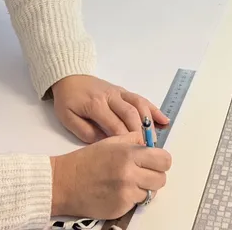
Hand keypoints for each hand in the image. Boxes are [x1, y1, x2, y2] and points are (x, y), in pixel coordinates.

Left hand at [50, 75, 169, 142]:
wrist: (69, 76)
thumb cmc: (67, 100)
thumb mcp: (68, 118)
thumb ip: (85, 132)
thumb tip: (105, 144)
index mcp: (96, 105)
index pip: (115, 124)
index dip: (125, 140)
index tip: (132, 155)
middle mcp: (111, 97)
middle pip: (131, 115)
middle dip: (140, 133)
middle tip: (146, 151)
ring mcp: (119, 93)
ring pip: (139, 105)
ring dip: (149, 122)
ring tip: (154, 140)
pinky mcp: (124, 91)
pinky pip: (141, 99)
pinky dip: (154, 110)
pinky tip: (164, 121)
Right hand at [50, 132, 171, 218]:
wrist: (63, 183)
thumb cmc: (85, 162)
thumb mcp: (109, 142)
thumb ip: (132, 140)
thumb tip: (149, 142)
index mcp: (129, 154)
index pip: (164, 159)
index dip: (160, 161)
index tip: (154, 162)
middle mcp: (130, 173)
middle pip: (161, 178)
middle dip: (154, 175)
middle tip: (142, 173)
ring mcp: (126, 193)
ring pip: (151, 192)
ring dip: (143, 188)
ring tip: (127, 183)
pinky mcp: (121, 207)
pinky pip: (137, 203)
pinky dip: (131, 199)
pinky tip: (118, 192)